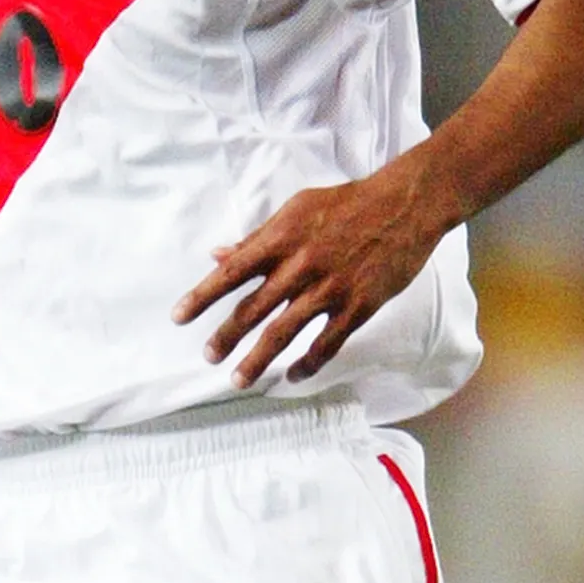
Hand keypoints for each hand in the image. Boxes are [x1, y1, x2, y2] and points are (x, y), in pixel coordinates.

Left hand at [173, 158, 454, 388]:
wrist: (404, 205)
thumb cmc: (347, 204)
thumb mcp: (296, 209)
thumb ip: (258, 237)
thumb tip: (218, 254)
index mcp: (281, 239)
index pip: (231, 272)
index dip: (202, 296)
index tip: (179, 317)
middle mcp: (300, 266)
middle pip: (252, 309)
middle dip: (226, 336)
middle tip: (208, 356)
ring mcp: (330, 289)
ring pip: (284, 332)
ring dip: (258, 359)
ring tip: (238, 379)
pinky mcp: (358, 306)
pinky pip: (326, 343)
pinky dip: (308, 363)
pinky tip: (292, 375)